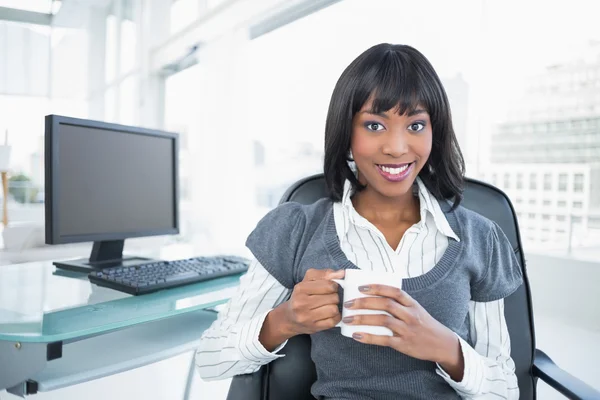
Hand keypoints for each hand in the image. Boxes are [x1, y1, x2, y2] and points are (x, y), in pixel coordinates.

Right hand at [282, 268, 344, 335]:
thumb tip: (341, 273)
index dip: (334, 286)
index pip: (328, 285)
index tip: (330, 288)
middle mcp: (301, 303)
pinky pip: (333, 321)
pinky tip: (330, 314)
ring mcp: (307, 317)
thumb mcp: (309, 280)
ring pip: (334, 309)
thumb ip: (325, 274)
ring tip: (329, 305)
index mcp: (300, 288)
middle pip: (333, 298)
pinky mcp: (314, 327)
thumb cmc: (302, 296)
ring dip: (335, 307)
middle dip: (335, 296)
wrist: (290, 318)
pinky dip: (335, 317)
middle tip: (329, 298)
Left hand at [342, 284, 463, 379]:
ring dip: (363, 319)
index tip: (360, 287)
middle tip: (348, 303)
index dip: (376, 288)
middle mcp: (410, 315)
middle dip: (364, 302)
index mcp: (412, 304)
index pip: (393, 291)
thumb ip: (399, 304)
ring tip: (348, 319)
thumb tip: (372, 298)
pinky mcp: (404, 344)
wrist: (443, 344)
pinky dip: (369, 337)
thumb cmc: (424, 324)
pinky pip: (384, 340)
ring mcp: (407, 329)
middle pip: (385, 304)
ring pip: (383, 321)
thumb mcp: (416, 309)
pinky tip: (356, 335)